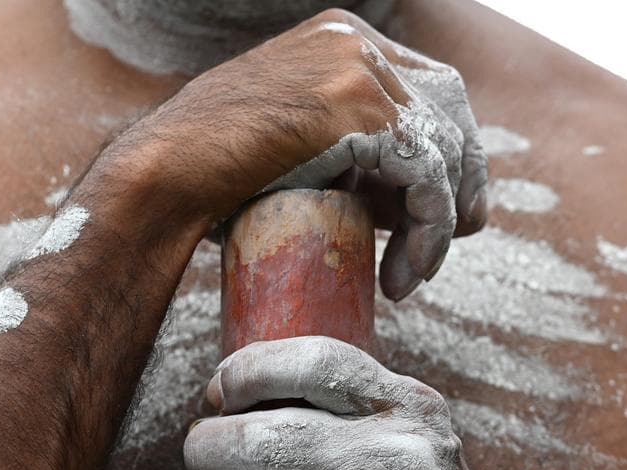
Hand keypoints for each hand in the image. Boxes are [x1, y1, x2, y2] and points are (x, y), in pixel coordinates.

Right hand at [96, 9, 487, 300]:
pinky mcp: (362, 110)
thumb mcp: (291, 140)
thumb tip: (393, 191)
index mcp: (339, 37)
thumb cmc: (209, 173)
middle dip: (460, 179)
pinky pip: (427, 178)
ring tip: (411, 276)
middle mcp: (356, 41)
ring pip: (443, 149)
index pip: (427, 85)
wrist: (165, 174)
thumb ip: (341, 143)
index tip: (443, 208)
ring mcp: (360, 68)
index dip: (446, 148)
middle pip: (450, 108)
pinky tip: (404, 273)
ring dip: (438, 223)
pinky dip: (428, 231)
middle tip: (452, 240)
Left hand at [181, 336, 515, 469]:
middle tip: (199, 467)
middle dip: (207, 451)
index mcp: (410, 407)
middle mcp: (403, 455)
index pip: (311, 362)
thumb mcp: (412, 445)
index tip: (219, 398)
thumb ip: (348, 411)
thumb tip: (235, 389)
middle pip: (263, 436)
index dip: (245, 373)